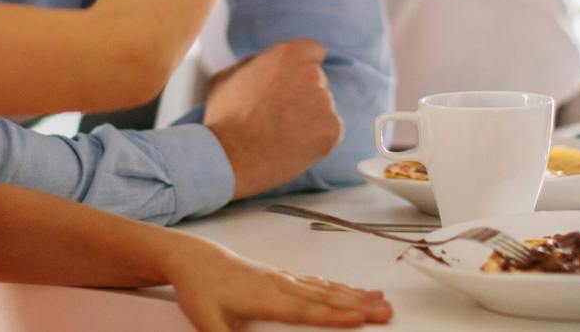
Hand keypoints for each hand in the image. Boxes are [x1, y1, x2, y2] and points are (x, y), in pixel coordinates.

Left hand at [163, 235, 391, 331]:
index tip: (361, 319)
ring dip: (355, 295)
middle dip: (358, 306)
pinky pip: (317, 282)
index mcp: (265, 298)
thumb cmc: (200, 288)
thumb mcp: (205, 321)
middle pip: (326, 298)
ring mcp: (283, 278)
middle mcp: (280, 285)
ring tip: (380, 300)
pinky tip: (352, 290)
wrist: (193, 258)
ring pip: (326, 288)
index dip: (335, 316)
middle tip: (386, 311)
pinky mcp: (282, 276)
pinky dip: (338, 286)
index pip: (307, 310)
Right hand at [205, 38, 342, 198]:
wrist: (230, 158)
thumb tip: (263, 64)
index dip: (302, 67)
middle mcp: (312, 74)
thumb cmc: (223, 118)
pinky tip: (294, 147)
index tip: (293, 82)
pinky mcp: (332, 129)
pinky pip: (330, 131)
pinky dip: (318, 140)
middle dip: (304, 94)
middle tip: (281, 116)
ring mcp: (325, 102)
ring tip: (283, 135)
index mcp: (288, 54)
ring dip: (310, 118)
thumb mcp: (227, 76)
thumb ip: (253, 64)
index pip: (313, 51)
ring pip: (324, 107)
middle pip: (318, 81)